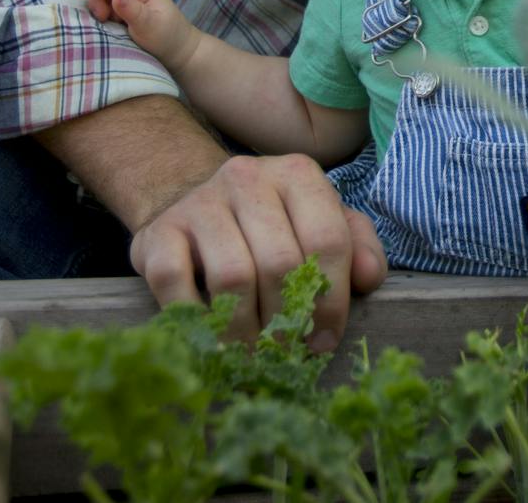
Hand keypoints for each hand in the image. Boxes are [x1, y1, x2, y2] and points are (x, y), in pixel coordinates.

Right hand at [75, 0, 197, 70]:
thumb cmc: (167, 37)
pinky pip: (110, 9)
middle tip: (102, 19)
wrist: (180, 53)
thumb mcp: (149, 25)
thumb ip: (132, 10)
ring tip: (109, 24)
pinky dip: (105, 15)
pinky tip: (110, 26)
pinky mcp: (129, 13)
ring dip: (101, 8)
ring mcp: (132, 2)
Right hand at [130, 151, 388, 348]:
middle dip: (288, 321)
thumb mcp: (319, 219)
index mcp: (297, 174)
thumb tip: (368, 278)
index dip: (332, 300)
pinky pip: (176, 284)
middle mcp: (248, 178)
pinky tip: (211, 337)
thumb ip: (356, 244)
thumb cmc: (270, 221)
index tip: (324, 340)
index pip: (327, 239)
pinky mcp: (158, 231)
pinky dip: (197, 322)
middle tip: (286, 353)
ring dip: (246, 330)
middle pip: (280, 263)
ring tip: (253, 354)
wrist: (189, 198)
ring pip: (232, 278)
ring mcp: (200, 202)